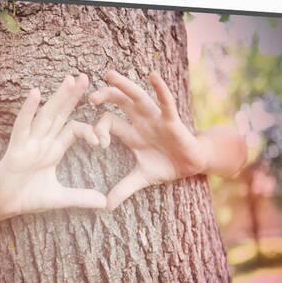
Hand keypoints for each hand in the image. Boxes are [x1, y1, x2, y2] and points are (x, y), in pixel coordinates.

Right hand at [0, 74, 106, 219]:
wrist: (1, 207)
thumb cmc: (25, 198)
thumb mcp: (59, 198)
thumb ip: (81, 198)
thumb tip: (105, 203)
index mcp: (52, 150)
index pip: (73, 130)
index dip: (89, 131)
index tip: (101, 142)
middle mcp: (41, 141)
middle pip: (60, 114)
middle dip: (72, 96)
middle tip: (85, 77)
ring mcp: (28, 143)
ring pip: (45, 115)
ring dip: (57, 98)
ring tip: (69, 79)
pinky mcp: (15, 148)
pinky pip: (22, 126)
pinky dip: (28, 110)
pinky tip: (35, 94)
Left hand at [89, 70, 209, 209]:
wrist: (192, 165)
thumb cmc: (166, 166)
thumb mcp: (141, 178)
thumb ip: (123, 189)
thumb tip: (105, 207)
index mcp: (130, 132)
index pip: (108, 123)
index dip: (99, 129)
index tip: (96, 142)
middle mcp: (140, 121)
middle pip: (119, 103)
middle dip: (105, 96)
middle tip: (89, 96)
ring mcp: (155, 118)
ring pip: (137, 97)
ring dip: (123, 86)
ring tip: (108, 75)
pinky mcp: (172, 120)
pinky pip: (165, 102)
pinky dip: (160, 89)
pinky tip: (152, 76)